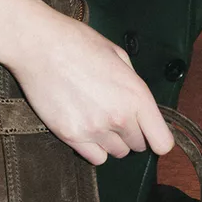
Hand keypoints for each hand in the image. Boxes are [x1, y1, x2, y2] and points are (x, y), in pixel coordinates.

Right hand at [4, 2, 173, 164]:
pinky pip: (95, 158)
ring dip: (113, 141)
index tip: (151, 134)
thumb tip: (140, 106)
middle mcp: (119, 117)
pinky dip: (94, 148)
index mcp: (136, 96)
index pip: (162, 142)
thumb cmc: (79, 43)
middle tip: (117, 115)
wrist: (39, 45)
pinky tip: (87, 130)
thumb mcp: (118, 55)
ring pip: (117, 153)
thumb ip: (134, 85)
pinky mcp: (71, 136)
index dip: (158, 139)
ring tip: (99, 119)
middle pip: (138, 146)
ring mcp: (94, 129)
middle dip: (132, 133)